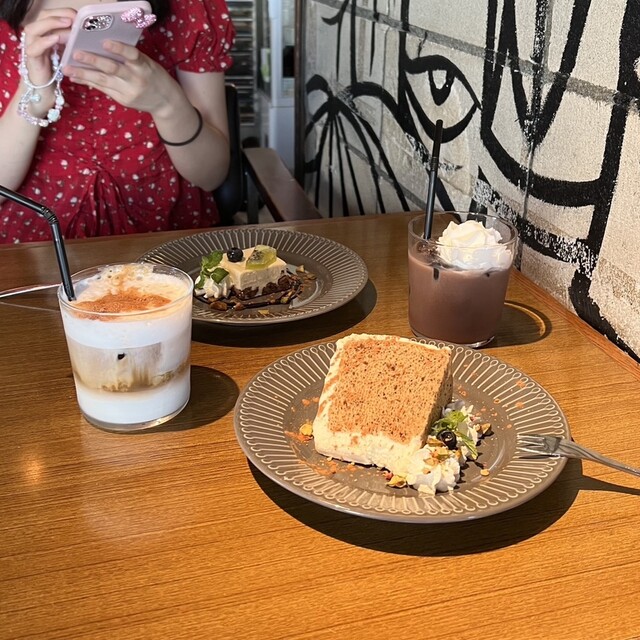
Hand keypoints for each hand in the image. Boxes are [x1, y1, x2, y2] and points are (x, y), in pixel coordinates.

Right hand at [22, 10, 74, 87]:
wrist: (45, 92)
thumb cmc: (57, 73)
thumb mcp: (66, 54)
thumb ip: (70, 42)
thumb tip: (86, 33)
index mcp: (44, 34)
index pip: (49, 15)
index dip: (62, 12)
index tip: (77, 15)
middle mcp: (35, 38)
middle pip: (40, 18)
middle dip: (57, 15)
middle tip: (73, 17)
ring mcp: (31, 48)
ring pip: (34, 29)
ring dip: (50, 24)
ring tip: (66, 24)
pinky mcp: (31, 60)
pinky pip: (34, 48)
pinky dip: (44, 41)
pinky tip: (55, 39)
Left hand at [63, 40, 178, 115]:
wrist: (166, 102)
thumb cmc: (154, 77)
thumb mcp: (147, 64)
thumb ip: (129, 57)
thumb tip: (103, 46)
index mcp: (144, 66)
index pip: (132, 55)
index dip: (119, 49)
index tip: (105, 42)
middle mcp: (136, 79)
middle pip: (113, 69)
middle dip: (93, 61)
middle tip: (76, 53)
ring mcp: (129, 92)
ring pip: (103, 81)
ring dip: (84, 74)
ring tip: (67, 68)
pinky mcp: (123, 100)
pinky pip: (103, 89)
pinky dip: (89, 82)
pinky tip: (76, 77)